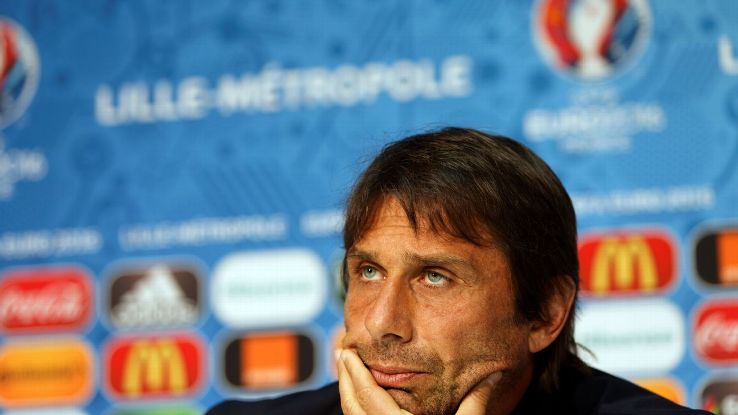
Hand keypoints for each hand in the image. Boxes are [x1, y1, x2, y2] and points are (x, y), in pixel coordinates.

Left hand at [336, 348, 500, 414]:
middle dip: (345, 379)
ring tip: (349, 373)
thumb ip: (477, 404)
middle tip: (342, 354)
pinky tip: (362, 402)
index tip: (348, 352)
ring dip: (348, 395)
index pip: (369, 397)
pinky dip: (357, 412)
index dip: (356, 373)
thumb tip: (495, 376)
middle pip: (352, 407)